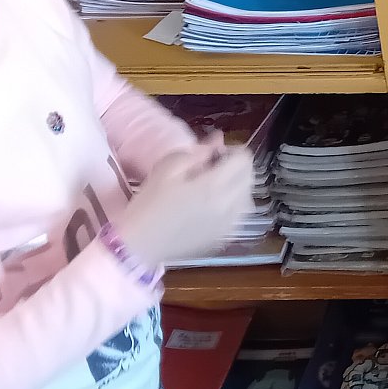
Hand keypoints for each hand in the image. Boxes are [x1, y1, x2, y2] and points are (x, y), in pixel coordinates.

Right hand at [113, 136, 253, 268]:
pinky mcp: (225, 238)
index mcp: (215, 186)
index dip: (231, 151)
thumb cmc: (149, 204)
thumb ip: (197, 152)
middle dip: (235, 167)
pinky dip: (233, 204)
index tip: (213, 154)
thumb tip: (217, 141)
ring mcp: (230, 225)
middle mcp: (229, 206)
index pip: (244, 159)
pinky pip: (240, 214)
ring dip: (236, 185)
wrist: (138, 247)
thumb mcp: (166, 168)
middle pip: (249, 175)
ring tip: (211, 187)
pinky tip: (211, 206)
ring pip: (248, 195)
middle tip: (211, 169)